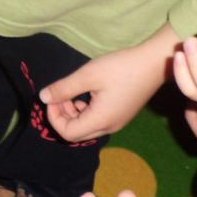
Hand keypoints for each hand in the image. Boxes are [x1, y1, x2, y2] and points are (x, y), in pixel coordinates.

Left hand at [41, 25, 177, 141]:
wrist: (153, 63)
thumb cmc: (120, 68)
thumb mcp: (88, 75)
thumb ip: (63, 88)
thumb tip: (43, 98)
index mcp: (100, 121)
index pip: (67, 133)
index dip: (54, 118)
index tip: (53, 97)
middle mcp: (109, 127)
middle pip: (76, 134)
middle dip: (62, 116)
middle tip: (60, 95)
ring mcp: (117, 123)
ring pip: (86, 128)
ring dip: (73, 114)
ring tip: (71, 93)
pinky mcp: (121, 115)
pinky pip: (97, 121)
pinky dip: (85, 112)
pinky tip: (86, 95)